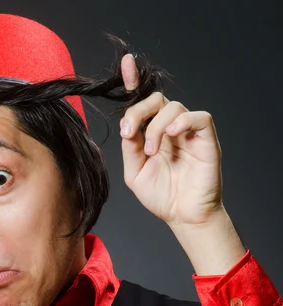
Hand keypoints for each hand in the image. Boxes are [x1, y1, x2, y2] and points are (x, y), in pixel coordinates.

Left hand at [119, 54, 222, 226]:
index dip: (133, 80)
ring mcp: (188, 132)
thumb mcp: (135, 172)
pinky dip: (182, 121)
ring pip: (172, 106)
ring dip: (155, 127)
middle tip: (130, 134)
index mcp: (151, 133)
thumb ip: (130, 147)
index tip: (126, 63)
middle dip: (138, 111)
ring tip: (152, 152)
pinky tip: (172, 135)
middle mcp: (170, 128)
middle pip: (155, 98)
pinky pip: (199, 116)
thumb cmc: (161, 195)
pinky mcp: (206, 138)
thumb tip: (126, 126)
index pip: (142, 102)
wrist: (183, 216)